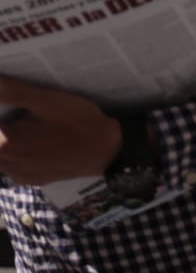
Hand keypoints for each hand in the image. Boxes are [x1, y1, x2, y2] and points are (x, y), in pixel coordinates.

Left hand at [0, 78, 121, 184]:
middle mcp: (7, 163)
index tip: (20, 111)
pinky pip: (15, 166)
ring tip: (32, 128)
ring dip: (8, 142)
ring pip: (2, 156)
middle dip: (6, 127)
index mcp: (4, 143)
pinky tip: (38, 143)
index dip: (1, 113)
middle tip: (26, 116)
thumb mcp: (47, 100)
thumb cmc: (78, 123)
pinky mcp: (33, 179)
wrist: (107, 151)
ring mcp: (20, 174)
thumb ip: (14, 92)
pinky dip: (19, 154)